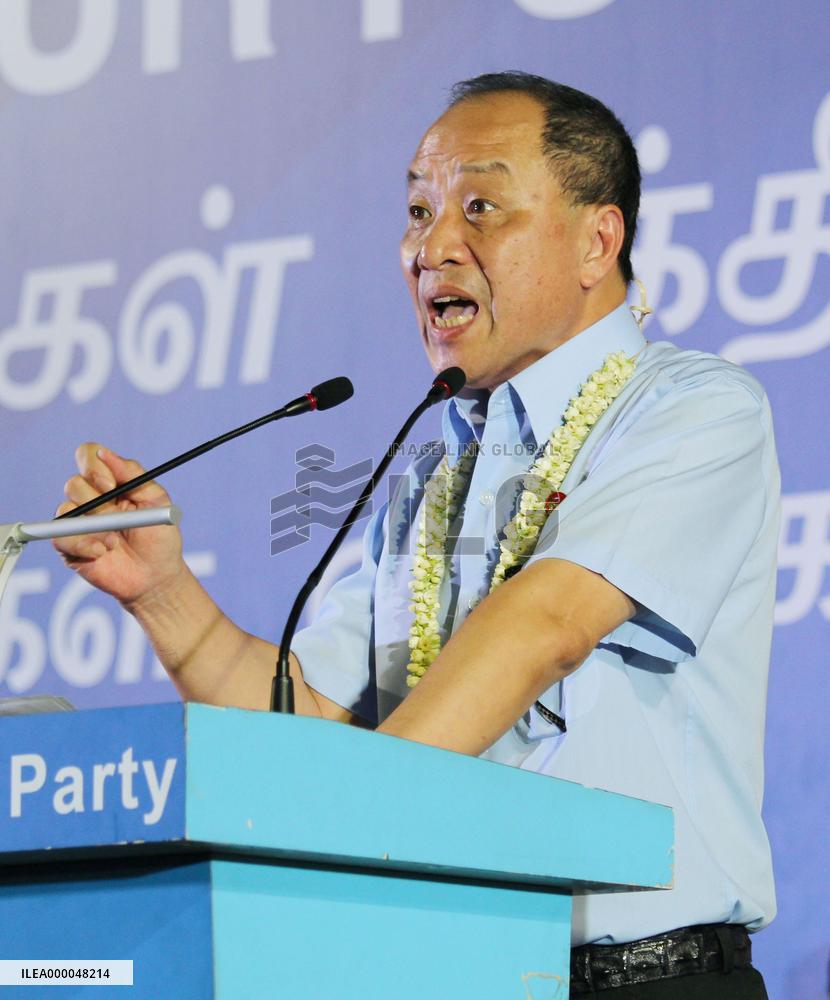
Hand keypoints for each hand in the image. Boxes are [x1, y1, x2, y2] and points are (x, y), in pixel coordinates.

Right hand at [54, 444, 186, 607]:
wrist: (156, 575)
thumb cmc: (159, 536)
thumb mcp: (156, 500)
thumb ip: (133, 473)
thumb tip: (105, 453)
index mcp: (110, 482)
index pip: (87, 456)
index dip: (94, 467)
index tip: (111, 486)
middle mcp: (90, 499)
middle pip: (74, 484)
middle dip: (96, 501)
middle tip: (116, 517)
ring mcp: (77, 522)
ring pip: (65, 509)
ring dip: (94, 526)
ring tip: (115, 542)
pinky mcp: (68, 546)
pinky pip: (60, 536)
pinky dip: (82, 544)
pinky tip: (102, 553)